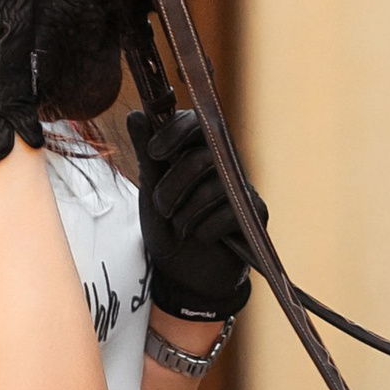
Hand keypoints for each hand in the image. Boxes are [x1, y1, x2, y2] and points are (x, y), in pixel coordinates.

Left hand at [130, 104, 262, 321]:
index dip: (174, 132)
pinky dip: (206, 230)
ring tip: (180, 228)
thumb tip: (136, 114)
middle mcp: (224, 164)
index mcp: (198, 151)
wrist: (183, 275)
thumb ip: (145, 154)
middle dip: (173, 186)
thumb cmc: (168, 227)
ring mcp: (241, 188)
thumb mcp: (150, 189)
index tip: (153, 153)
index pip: (195, 121)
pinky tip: (203, 237)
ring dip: (186, 213)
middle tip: (162, 208)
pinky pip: (229, 214)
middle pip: (201, 157)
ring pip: (213, 188)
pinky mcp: (254, 215)